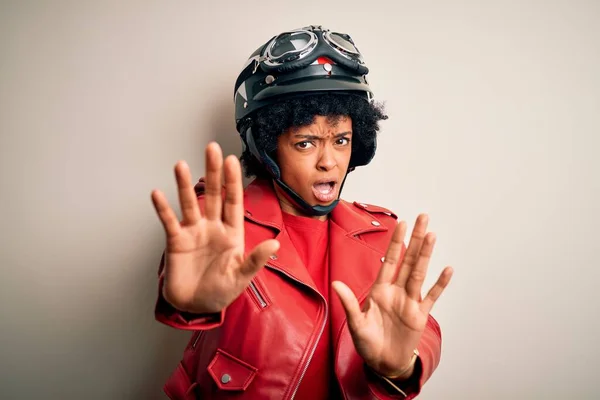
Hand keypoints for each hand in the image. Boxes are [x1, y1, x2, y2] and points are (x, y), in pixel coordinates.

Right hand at [151, 142, 279, 313]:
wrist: (195, 306)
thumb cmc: (220, 292)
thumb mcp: (241, 277)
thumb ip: (255, 260)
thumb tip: (275, 245)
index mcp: (232, 232)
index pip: (234, 202)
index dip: (233, 182)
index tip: (232, 161)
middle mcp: (213, 227)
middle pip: (213, 194)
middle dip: (213, 172)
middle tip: (212, 148)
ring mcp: (193, 232)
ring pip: (189, 203)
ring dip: (183, 185)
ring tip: (180, 164)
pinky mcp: (176, 241)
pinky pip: (168, 221)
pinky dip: (163, 209)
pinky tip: (157, 194)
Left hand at [332, 214, 452, 378]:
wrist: (382, 363)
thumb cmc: (367, 343)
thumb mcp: (355, 323)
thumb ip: (348, 303)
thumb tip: (335, 284)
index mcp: (380, 289)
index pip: (390, 260)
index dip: (396, 241)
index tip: (402, 223)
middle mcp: (396, 291)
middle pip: (409, 260)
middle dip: (416, 238)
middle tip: (424, 217)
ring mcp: (410, 302)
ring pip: (420, 273)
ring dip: (426, 254)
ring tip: (433, 235)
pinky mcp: (420, 315)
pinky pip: (432, 297)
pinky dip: (440, 284)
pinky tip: (447, 269)